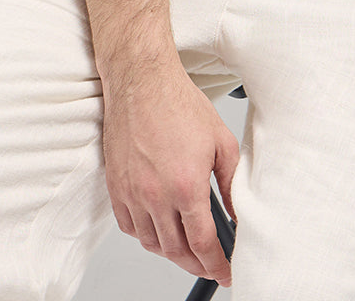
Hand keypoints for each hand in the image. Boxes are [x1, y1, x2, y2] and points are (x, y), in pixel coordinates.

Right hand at [102, 57, 238, 286]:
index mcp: (186, 186)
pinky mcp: (116, 187)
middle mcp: (156, 196)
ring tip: (187, 249)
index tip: (225, 272)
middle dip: (197, 264)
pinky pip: (129, 227)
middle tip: (210, 264)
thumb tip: (238, 213)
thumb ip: (231, 184)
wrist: (142, 81)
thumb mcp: (221, 141)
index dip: (217, 264)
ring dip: (172, 252)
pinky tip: (159, 228)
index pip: (203, 244)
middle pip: (177, 251)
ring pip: (152, 243)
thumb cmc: (179, 104)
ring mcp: (133, 194)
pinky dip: (146, 235)